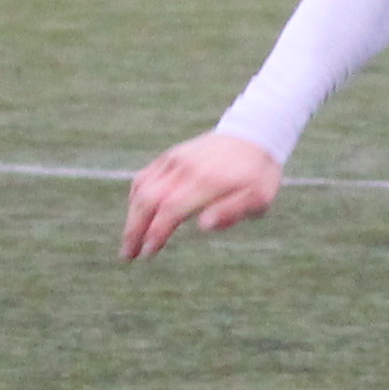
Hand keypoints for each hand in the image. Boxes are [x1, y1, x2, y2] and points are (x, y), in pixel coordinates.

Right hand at [121, 131, 282, 259]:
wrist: (253, 134)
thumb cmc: (258, 174)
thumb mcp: (259, 197)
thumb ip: (232, 211)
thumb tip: (203, 225)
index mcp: (207, 182)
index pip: (171, 209)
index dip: (156, 232)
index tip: (148, 253)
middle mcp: (186, 169)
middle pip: (148, 199)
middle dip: (134, 229)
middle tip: (128, 255)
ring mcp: (175, 159)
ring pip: (141, 188)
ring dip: (132, 216)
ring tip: (129, 241)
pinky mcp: (171, 155)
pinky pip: (145, 176)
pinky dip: (136, 197)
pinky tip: (136, 215)